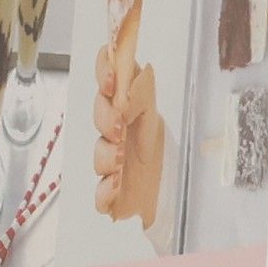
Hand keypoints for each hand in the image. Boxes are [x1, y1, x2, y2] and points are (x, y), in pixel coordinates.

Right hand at [93, 52, 164, 228]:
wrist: (168, 188)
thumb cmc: (158, 148)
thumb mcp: (156, 115)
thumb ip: (145, 93)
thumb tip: (139, 71)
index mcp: (124, 106)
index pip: (107, 81)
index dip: (104, 75)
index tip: (111, 81)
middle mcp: (113, 132)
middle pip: (99, 117)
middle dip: (106, 119)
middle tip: (120, 124)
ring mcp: (110, 162)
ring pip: (99, 157)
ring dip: (108, 156)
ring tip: (122, 156)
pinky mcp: (111, 192)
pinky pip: (100, 195)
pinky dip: (105, 191)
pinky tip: (116, 185)